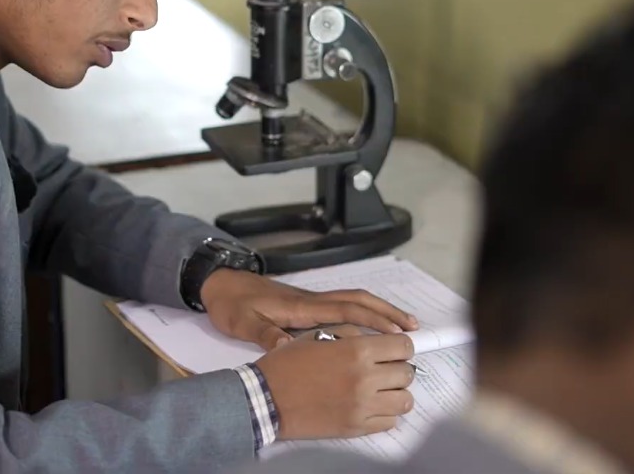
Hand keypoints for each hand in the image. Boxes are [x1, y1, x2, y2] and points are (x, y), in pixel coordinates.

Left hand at [200, 269, 417, 350]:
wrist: (220, 283)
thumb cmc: (231, 303)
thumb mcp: (242, 322)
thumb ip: (265, 334)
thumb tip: (288, 349)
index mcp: (301, 306)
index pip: (345, 309)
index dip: (373, 320)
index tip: (397, 332)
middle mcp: (312, 300)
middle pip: (358, 300)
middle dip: (387, 312)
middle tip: (413, 327)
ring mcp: (310, 301)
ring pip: (353, 301)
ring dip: (378, 311)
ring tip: (401, 326)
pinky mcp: (306, 305)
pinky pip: (342, 306)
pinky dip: (362, 314)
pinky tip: (368, 328)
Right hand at [255, 326, 416, 438]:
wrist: (266, 398)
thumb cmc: (288, 365)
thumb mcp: (318, 336)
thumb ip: (351, 334)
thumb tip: (376, 338)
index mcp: (356, 351)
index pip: (403, 347)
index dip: (401, 346)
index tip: (395, 349)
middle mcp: (365, 378)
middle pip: (407, 373)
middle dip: (398, 368)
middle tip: (385, 367)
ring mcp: (363, 406)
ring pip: (404, 401)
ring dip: (396, 392)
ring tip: (381, 388)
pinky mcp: (357, 427)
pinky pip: (390, 422)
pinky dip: (385, 413)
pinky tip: (371, 405)